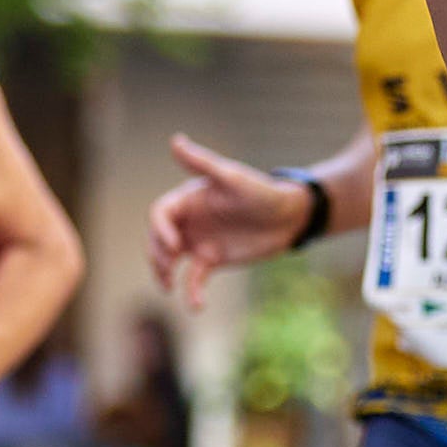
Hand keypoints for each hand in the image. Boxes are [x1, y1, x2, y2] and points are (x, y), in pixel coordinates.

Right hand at [150, 134, 314, 305]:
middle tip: (167, 267)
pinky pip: (194, 278)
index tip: (174, 245)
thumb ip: (203, 163)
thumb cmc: (262, 191)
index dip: (159, 229)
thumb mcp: (233, 178)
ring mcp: (199, 240)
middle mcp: (189, 219)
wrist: (290, 216)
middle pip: (157, 238)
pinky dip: (192, 291)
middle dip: (157, 254)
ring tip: (168, 287)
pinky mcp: (213, 259)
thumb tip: (175, 140)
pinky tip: (197, 306)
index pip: (160, 214)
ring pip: (169, 259)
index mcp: (189, 198)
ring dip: (163, 273)